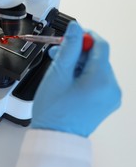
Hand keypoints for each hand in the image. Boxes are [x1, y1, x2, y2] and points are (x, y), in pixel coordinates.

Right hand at [31, 22, 120, 136]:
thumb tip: (75, 28)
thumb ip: (68, 48)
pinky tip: (69, 82)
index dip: (85, 37)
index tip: (71, 36)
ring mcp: (111, 97)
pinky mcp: (106, 103)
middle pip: (99, 58)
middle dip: (79, 54)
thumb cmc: (54, 111)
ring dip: (80, 66)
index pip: (100, 46)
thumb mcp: (58, 74)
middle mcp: (112, 88)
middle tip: (58, 54)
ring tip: (60, 72)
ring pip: (97, 70)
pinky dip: (84, 78)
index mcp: (102, 80)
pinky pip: (98, 82)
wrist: (55, 137)